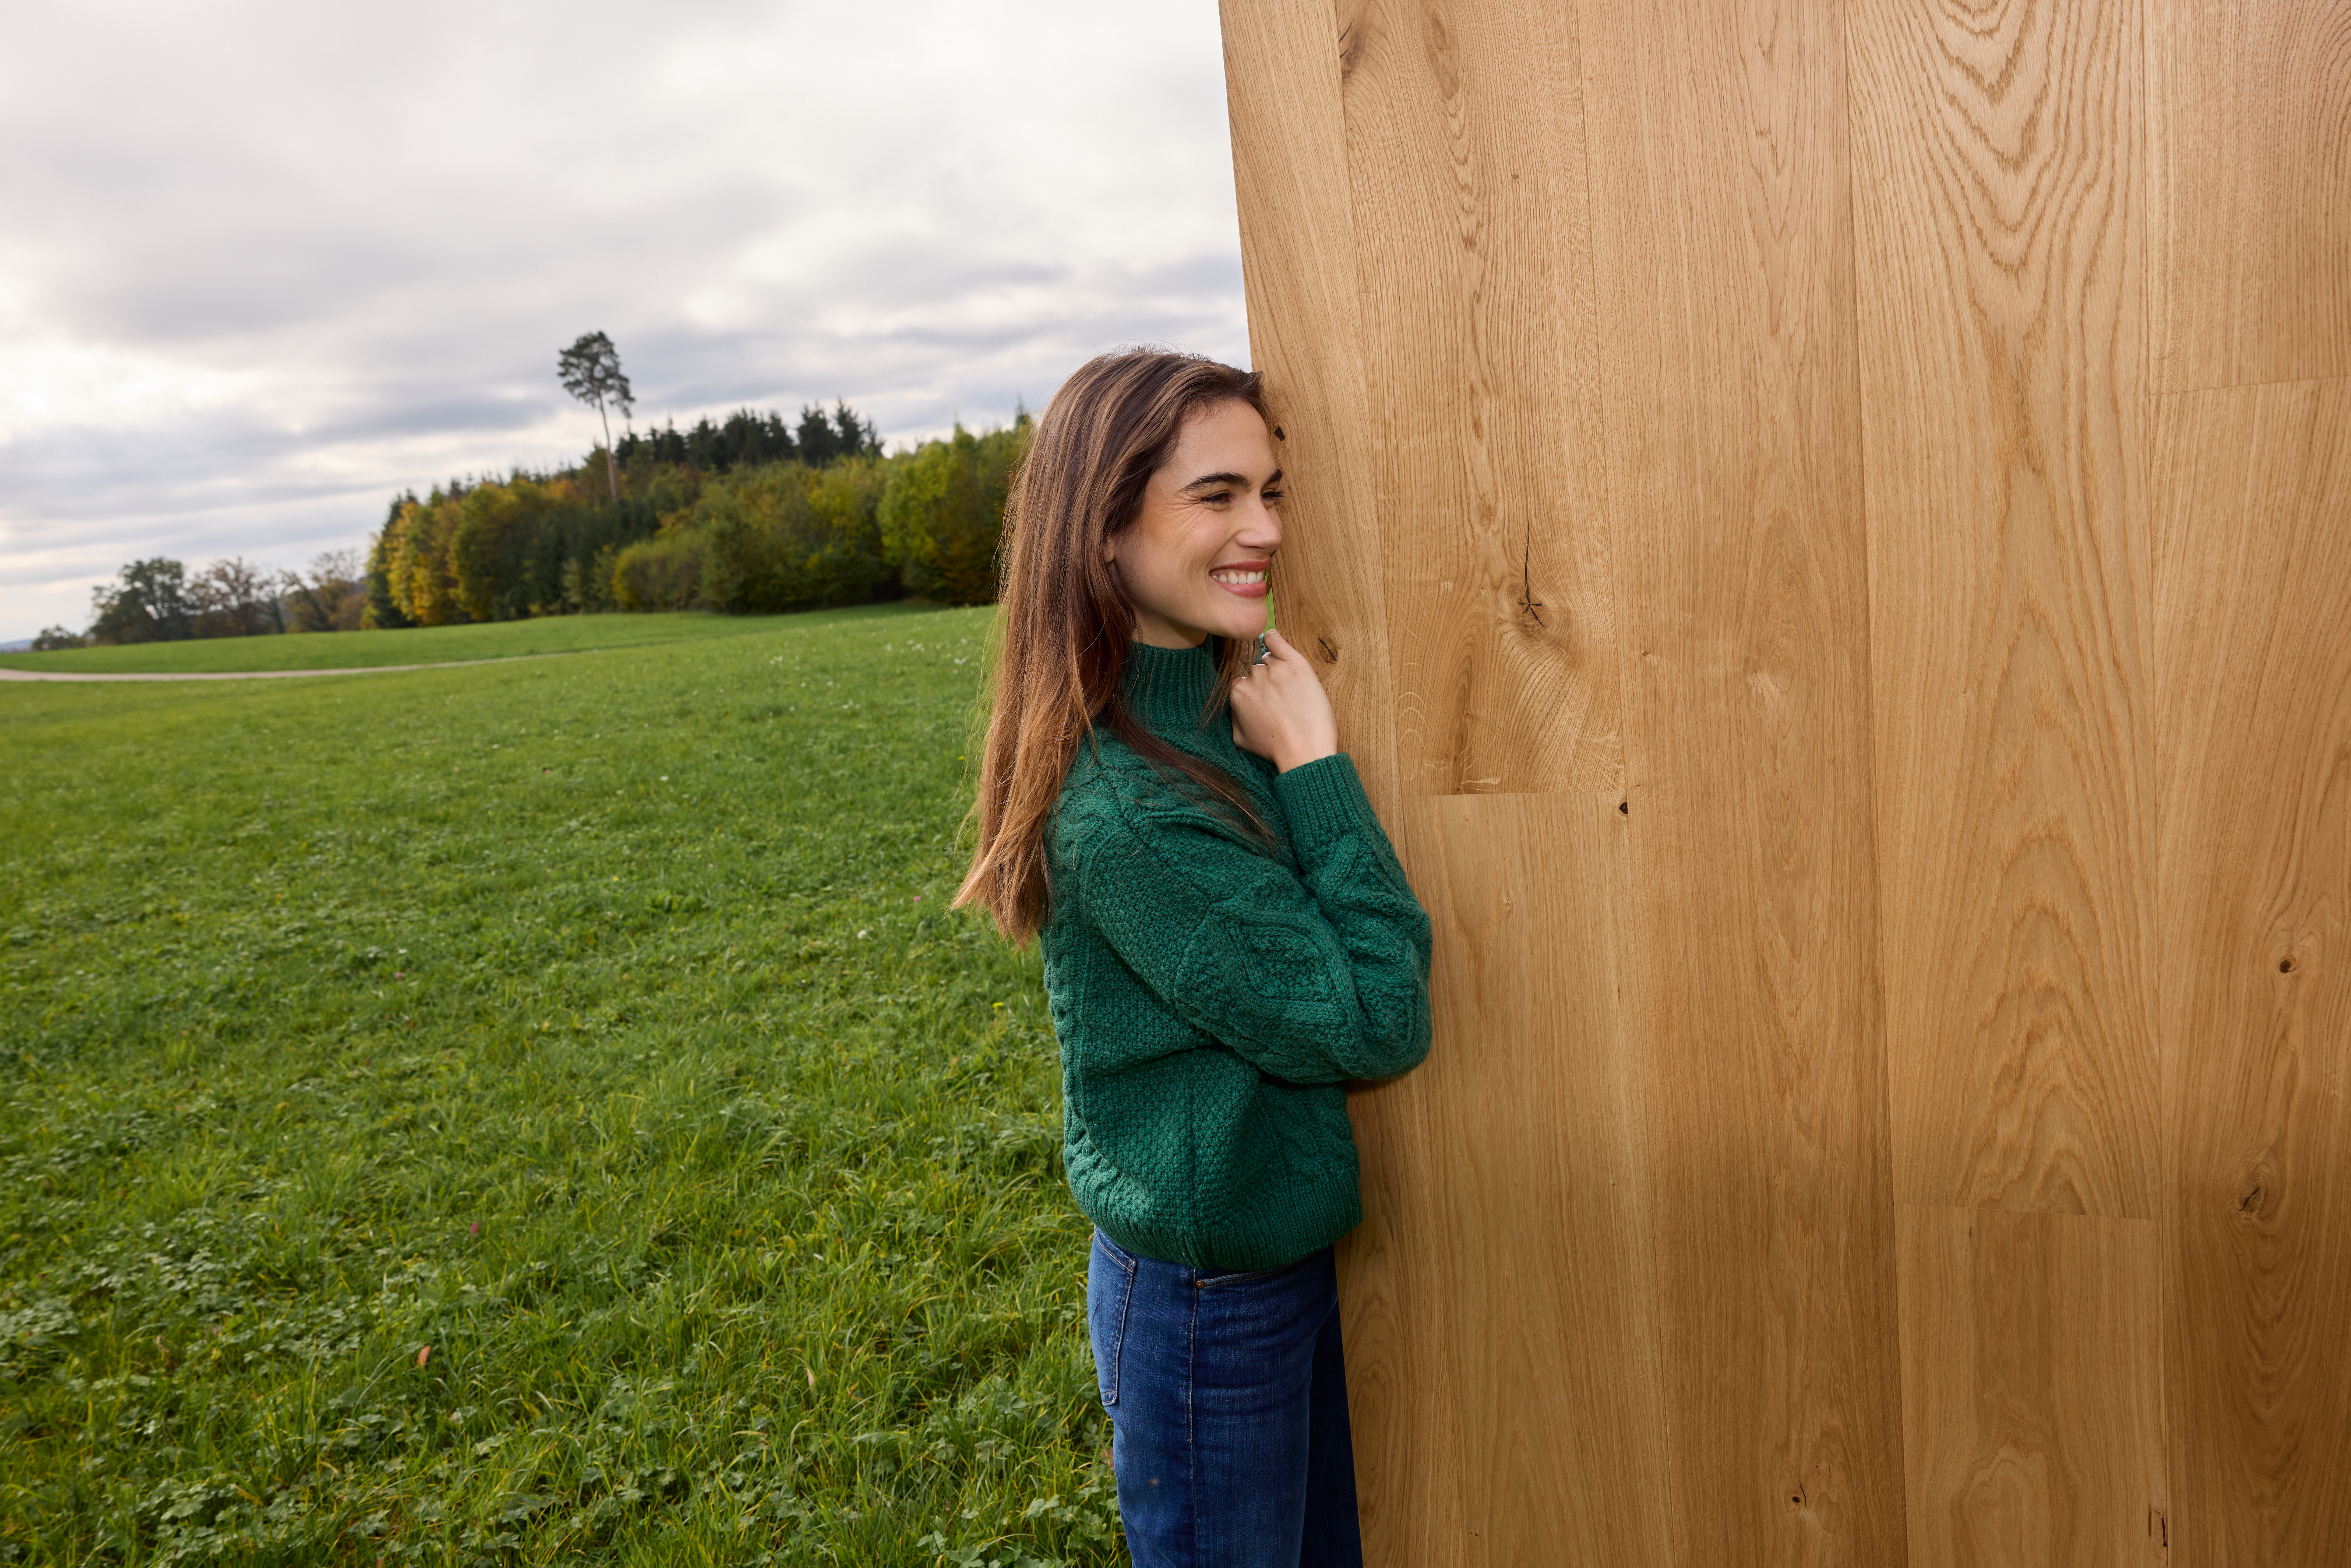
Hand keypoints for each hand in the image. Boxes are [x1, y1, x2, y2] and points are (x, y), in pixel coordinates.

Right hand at [1230, 627, 1337, 772]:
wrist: (1304, 751)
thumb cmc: (1276, 748)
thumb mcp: (1241, 739)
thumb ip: (1233, 716)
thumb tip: (1235, 704)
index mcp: (1237, 693)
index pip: (1243, 683)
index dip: (1257, 694)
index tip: (1267, 703)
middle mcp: (1252, 678)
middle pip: (1256, 671)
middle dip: (1266, 683)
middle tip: (1282, 702)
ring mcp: (1274, 669)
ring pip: (1269, 661)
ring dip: (1277, 670)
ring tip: (1292, 692)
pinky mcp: (1295, 664)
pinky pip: (1276, 641)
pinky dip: (1274, 640)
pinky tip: (1272, 640)